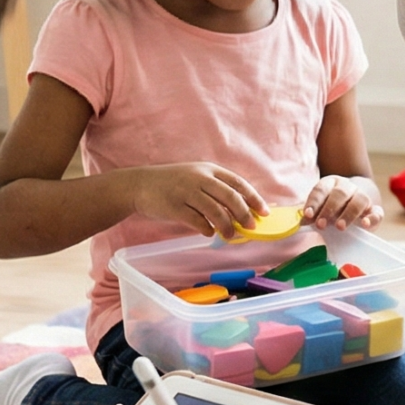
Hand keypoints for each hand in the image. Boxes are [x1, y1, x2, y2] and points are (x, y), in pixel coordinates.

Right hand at [122, 163, 266, 237]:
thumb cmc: (173, 183)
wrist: (139, 185)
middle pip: (230, 197)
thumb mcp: (196, 177)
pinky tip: (209, 232)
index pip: (238, 183)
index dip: (254, 198)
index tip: (264, 212)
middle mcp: (199, 178)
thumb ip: (217, 190)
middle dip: (245, 214)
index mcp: (209, 170)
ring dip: (227, 226)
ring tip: (231, 235)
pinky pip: (197, 221)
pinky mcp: (174, 206)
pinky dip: (207, 228)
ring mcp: (186, 191)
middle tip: (251, 227)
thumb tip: (244, 209)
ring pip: (215, 211)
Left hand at [303, 174, 381, 229]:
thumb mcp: (320, 209)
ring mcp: (363, 197)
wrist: (355, 204)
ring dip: (348, 213)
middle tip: (321, 225)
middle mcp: (347, 187)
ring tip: (340, 227)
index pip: (321, 189)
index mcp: (331, 184)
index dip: (314, 202)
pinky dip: (372, 218)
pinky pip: (377, 212)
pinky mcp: (375, 210)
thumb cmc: (332, 208)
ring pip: (359, 199)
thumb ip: (311, 215)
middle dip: (329, 209)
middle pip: (340, 193)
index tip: (308, 215)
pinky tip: (365, 224)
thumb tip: (301, 222)